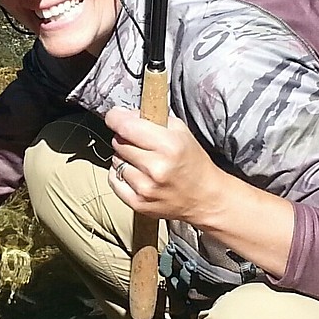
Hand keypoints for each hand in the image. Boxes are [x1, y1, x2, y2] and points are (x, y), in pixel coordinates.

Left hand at [103, 108, 220, 225]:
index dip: (115, 118)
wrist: (204, 197)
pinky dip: (120, 175)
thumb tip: (121, 114)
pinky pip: (114, 180)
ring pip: (115, 161)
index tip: (115, 116)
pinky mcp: (137, 203)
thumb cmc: (192, 161)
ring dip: (124, 157)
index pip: (126, 126)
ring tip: (142, 161)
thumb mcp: (180, 131)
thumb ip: (152, 118)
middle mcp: (155, 168)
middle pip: (119, 142)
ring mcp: (145, 188)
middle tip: (140, 142)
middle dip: (125, 138)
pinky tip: (137, 174)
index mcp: (168, 146)